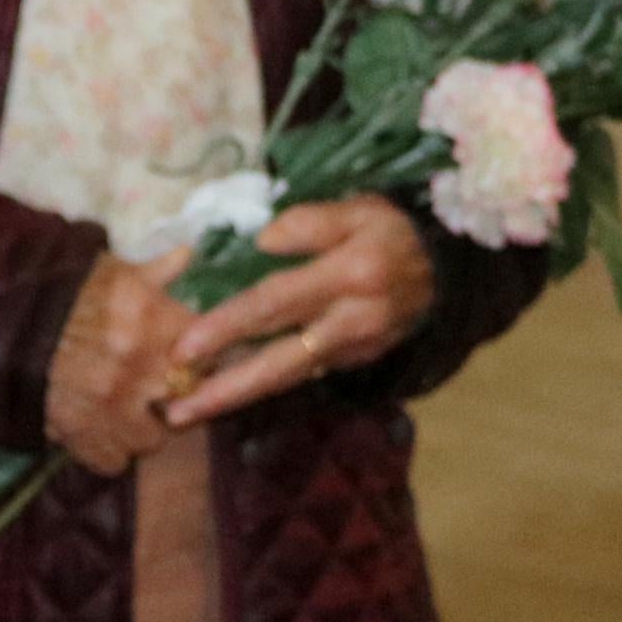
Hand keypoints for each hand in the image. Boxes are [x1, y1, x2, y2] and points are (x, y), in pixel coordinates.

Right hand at [47, 250, 191, 475]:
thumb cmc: (59, 290)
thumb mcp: (108, 271)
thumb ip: (155, 271)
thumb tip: (188, 255)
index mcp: (151, 320)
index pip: (207, 358)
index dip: (197, 364)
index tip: (181, 364)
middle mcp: (138, 365)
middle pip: (183, 404)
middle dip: (167, 400)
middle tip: (148, 391)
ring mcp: (110, 404)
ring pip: (149, 440)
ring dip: (137, 430)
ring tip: (118, 414)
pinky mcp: (80, 434)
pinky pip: (112, 462)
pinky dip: (105, 452)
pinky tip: (94, 431)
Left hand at [163, 197, 434, 425]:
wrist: (446, 271)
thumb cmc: (388, 231)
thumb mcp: (358, 209)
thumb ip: (310, 222)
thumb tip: (262, 241)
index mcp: (348, 277)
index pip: (275, 304)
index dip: (228, 327)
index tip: (185, 348)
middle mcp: (350, 323)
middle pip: (279, 362)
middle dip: (225, 390)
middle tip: (176, 412)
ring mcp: (353, 350)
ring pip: (286, 377)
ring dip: (235, 397)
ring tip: (186, 412)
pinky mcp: (353, 363)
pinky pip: (300, 373)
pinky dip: (260, 384)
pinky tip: (222, 392)